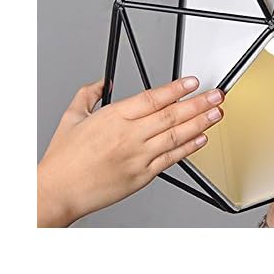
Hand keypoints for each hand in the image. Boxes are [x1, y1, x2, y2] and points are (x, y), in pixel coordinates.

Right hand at [37, 77, 223, 226]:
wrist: (56, 193)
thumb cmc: (63, 159)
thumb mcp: (72, 116)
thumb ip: (90, 93)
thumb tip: (105, 82)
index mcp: (114, 117)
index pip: (152, 98)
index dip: (176, 88)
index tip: (192, 81)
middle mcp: (129, 136)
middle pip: (171, 115)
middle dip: (198, 103)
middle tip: (217, 94)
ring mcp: (137, 157)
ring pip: (175, 136)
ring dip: (200, 123)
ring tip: (216, 113)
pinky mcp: (141, 176)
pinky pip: (170, 159)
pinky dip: (188, 148)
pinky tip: (201, 138)